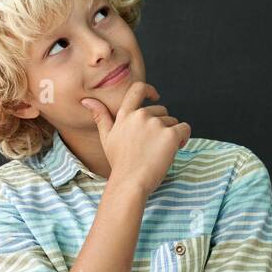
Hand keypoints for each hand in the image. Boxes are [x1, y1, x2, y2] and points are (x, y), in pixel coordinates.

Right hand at [80, 80, 190, 195]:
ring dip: (171, 134)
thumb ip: (100, 116)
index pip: (137, 89)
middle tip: (153, 145)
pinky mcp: (170, 134)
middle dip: (162, 124)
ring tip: (160, 150)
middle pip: (161, 110)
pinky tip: (175, 149)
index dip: (149, 90)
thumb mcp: (106, 138)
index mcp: (125, 115)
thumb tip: (86, 100)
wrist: (130, 182)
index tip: (155, 97)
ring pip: (173, 121)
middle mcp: (140, 115)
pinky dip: (184, 138)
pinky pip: (185, 129)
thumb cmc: (120, 163)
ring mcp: (156, 124)